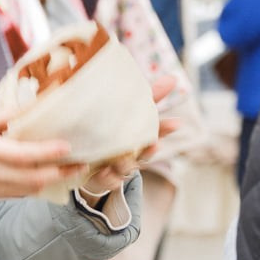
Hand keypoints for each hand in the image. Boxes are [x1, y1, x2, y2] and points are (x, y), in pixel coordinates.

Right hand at [0, 106, 80, 206]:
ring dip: (56, 180)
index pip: (22, 154)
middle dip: (62, 172)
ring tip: (74, 170)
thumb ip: (2, 115)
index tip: (67, 146)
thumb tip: (29, 106)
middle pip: (35, 177)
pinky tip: (53, 176)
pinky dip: (42, 185)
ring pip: (33, 188)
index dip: (47, 152)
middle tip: (82, 163)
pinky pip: (25, 193)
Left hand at [80, 74, 181, 196]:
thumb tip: (173, 78)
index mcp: (138, 137)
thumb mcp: (125, 110)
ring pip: (127, 169)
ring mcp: (117, 167)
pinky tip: (104, 171)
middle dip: (150, 150)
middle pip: (145, 154)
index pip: (157, 132)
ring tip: (120, 160)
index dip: (166, 128)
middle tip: (153, 144)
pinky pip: (107, 181)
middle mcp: (131, 154)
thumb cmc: (110, 129)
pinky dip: (107, 178)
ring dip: (126, 165)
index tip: (177, 122)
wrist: (82, 154)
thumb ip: (148, 96)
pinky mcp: (100, 177)